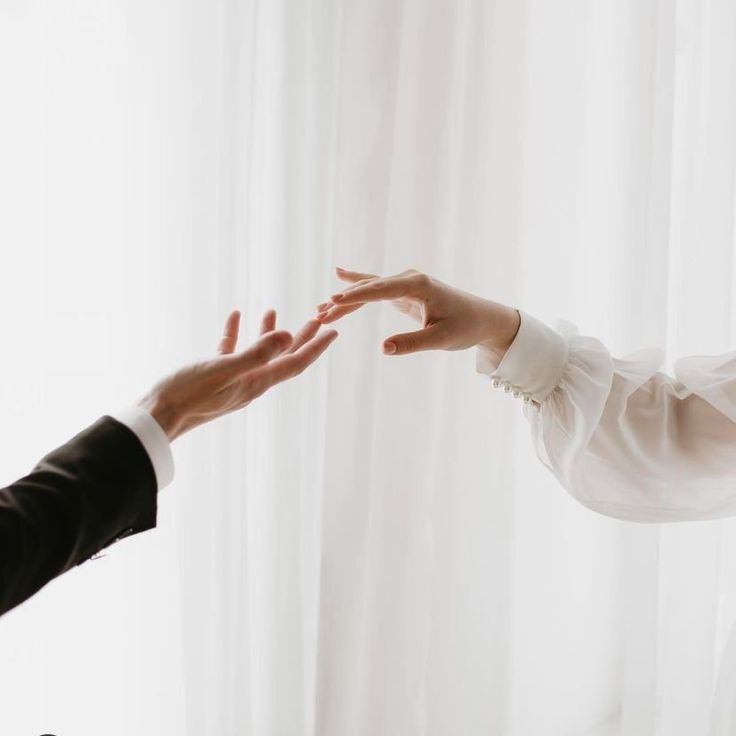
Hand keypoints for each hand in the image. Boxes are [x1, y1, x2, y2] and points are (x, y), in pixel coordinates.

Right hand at [139, 310, 337, 439]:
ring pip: (257, 353)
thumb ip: (256, 353)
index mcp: (257, 382)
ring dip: (267, 332)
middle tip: (317, 318)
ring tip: (272, 310)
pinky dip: (235, 333)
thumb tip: (288, 336)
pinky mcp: (213, 377)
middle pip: (283, 357)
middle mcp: (250, 383)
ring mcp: (231, 381)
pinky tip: (235, 317)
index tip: (333, 331)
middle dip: (301, 337)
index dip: (316, 346)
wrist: (158, 417)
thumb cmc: (188, 393)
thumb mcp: (224, 369)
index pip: (295, 362)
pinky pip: (230, 351)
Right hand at [316, 268, 519, 358]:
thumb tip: (383, 348)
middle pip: (368, 288)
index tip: (332, 302)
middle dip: (342, 301)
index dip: (355, 296)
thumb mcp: (440, 339)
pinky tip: (338, 275)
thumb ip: (412, 343)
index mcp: (418, 285)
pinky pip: (375, 290)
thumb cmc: (465, 327)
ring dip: (345, 299)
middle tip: (318, 314)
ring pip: (369, 289)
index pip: (380, 290)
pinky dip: (357, 288)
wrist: (482, 318)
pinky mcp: (404, 290)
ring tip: (319, 310)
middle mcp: (409, 279)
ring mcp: (405, 283)